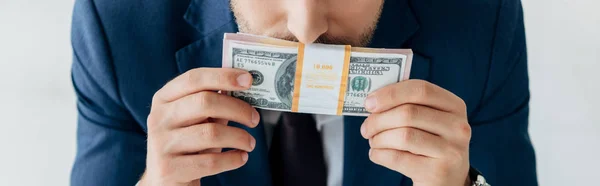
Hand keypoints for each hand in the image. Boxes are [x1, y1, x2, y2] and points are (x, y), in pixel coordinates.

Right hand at [139, 68, 259, 185]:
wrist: (166, 181)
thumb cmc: (188, 144)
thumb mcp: (197, 121)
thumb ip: (214, 103)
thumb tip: (243, 85)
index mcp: (164, 99)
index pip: (194, 78)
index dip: (223, 76)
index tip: (248, 79)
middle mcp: (158, 118)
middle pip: (205, 103)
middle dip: (237, 109)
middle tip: (254, 118)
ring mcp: (161, 144)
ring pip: (211, 133)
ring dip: (239, 137)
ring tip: (249, 143)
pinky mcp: (169, 169)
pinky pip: (211, 161)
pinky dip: (233, 159)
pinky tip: (240, 158)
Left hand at [361, 80, 470, 185]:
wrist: (446, 180)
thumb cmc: (429, 145)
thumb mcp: (428, 122)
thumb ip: (407, 106)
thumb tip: (372, 101)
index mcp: (455, 106)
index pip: (421, 89)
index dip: (391, 93)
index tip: (369, 103)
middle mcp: (458, 126)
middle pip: (408, 113)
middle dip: (379, 120)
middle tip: (366, 128)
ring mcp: (451, 150)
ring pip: (403, 136)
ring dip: (379, 139)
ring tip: (373, 142)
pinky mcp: (438, 172)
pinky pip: (398, 158)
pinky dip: (380, 155)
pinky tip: (376, 154)